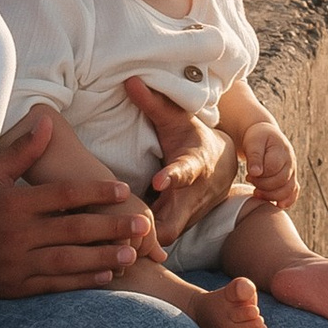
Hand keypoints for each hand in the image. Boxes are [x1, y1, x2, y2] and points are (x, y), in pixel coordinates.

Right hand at [0, 108, 147, 297]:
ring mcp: (18, 263)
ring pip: (68, 260)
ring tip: (132, 253)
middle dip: (110, 227)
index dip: (95, 193)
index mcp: (15, 203)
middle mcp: (18, 234)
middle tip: (141, 225)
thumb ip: (22, 151)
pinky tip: (107, 276)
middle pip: (73, 229)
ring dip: (103, 257)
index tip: (124, 190)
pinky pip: (55, 284)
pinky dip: (82, 281)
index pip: (63, 195)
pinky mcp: (17, 286)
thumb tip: (47, 122)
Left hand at [125, 82, 239, 246]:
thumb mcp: (177, 119)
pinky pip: (157, 242)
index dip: (174, 176)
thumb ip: (154, 103)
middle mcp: (192, 196)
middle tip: (121, 228)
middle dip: (150, 227)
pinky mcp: (178, 229)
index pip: (186, 171)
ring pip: (163, 237)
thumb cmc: (192, 138)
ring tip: (108, 239)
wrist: (220, 166)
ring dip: (140, 240)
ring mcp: (186, 216)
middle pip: (173, 220)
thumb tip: (130, 80)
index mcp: (195, 165)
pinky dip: (139, 244)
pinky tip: (111, 247)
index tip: (159, 180)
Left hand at [238, 115, 297, 209]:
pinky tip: (277, 205)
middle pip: (281, 181)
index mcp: (281, 151)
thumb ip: (254, 156)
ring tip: (256, 192)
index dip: (260, 176)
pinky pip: (293, 192)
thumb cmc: (258, 138)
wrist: (265, 136)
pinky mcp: (290, 179)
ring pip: (288, 190)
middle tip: (250, 181)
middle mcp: (290, 162)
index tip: (249, 175)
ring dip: (271, 195)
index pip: (273, 169)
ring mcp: (292, 172)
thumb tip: (256, 173)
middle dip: (263, 186)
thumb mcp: (253, 142)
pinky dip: (287, 201)